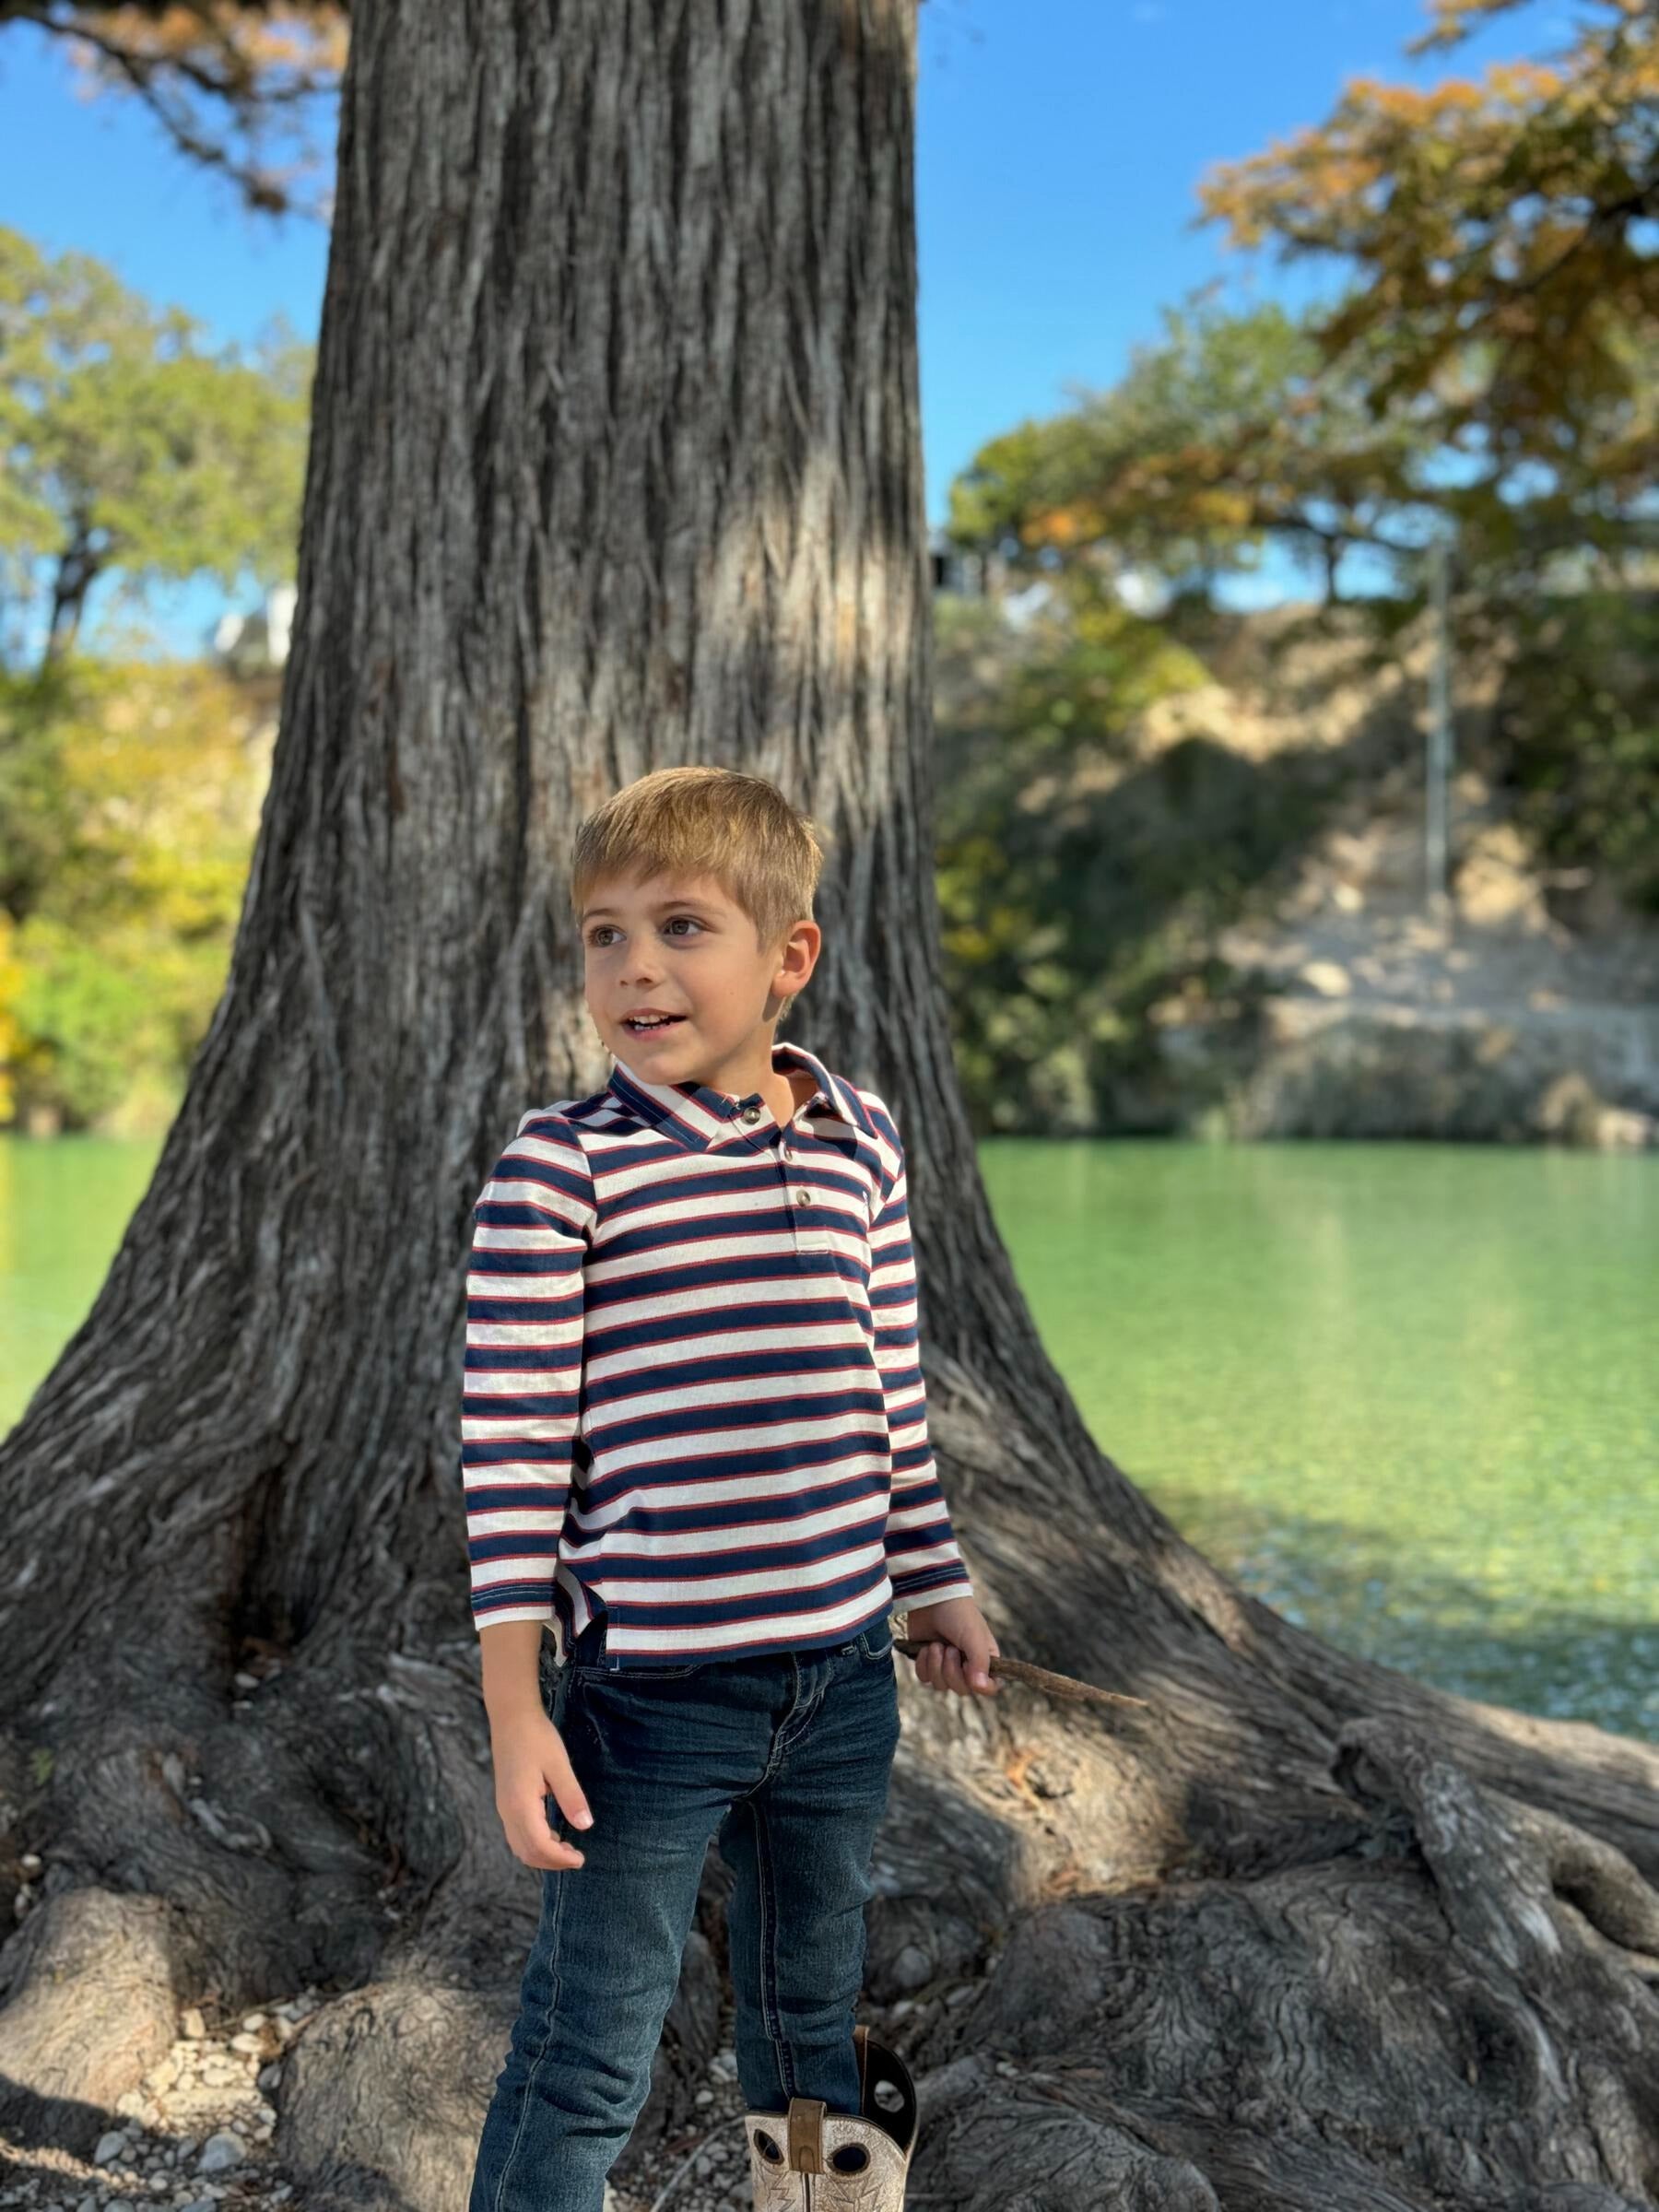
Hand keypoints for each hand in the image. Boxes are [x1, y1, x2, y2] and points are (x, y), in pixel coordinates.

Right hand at [490, 1710, 595, 1870]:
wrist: (511, 1718)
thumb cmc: (536, 1737)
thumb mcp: (559, 1765)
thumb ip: (571, 1797)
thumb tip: (585, 1826)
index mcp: (520, 1805)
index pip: (539, 1846)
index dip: (560, 1859)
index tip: (581, 1859)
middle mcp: (508, 1811)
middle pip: (527, 1853)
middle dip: (552, 1862)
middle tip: (577, 1857)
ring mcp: (504, 1808)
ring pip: (520, 1846)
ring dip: (543, 1854)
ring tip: (568, 1848)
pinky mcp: (506, 1802)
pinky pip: (517, 1834)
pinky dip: (535, 1843)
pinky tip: (553, 1834)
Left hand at [900, 1594, 999, 1698]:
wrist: (931, 1598)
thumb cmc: (958, 1614)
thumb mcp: (974, 1637)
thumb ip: (979, 1663)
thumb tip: (980, 1687)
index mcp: (985, 1659)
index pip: (990, 1687)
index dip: (982, 1687)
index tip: (971, 1675)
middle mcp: (968, 1665)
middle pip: (961, 1690)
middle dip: (951, 1670)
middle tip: (950, 1649)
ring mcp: (947, 1665)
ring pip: (941, 1685)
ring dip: (936, 1665)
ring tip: (936, 1644)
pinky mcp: (928, 1662)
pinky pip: (925, 1678)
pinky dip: (924, 1664)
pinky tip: (926, 1647)